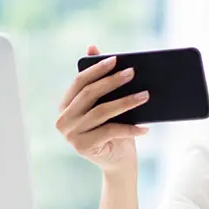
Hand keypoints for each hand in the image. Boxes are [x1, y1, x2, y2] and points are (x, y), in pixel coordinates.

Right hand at [55, 45, 150, 173]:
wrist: (118, 162)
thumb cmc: (114, 130)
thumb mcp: (108, 103)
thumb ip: (99, 79)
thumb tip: (92, 46)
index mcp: (65, 105)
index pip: (79, 81)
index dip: (97, 69)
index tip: (116, 59)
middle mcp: (62, 120)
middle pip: (90, 94)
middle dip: (113, 81)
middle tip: (133, 73)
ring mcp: (71, 134)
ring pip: (101, 111)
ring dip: (126, 102)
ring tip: (146, 95)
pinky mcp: (83, 147)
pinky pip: (110, 131)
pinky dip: (130, 128)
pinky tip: (146, 126)